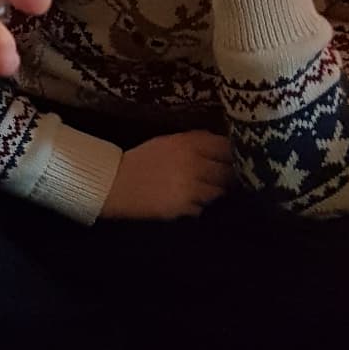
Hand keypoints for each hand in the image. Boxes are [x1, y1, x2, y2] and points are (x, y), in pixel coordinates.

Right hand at [101, 129, 233, 220]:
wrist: (114, 183)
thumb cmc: (141, 160)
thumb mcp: (166, 142)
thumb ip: (194, 141)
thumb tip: (221, 143)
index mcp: (187, 144)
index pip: (225, 147)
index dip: (233, 153)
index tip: (234, 157)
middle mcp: (193, 164)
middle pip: (227, 172)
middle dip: (227, 174)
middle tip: (222, 176)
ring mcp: (190, 189)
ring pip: (218, 192)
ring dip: (213, 190)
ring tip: (200, 188)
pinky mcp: (184, 208)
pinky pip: (202, 207)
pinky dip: (197, 204)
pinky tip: (185, 200)